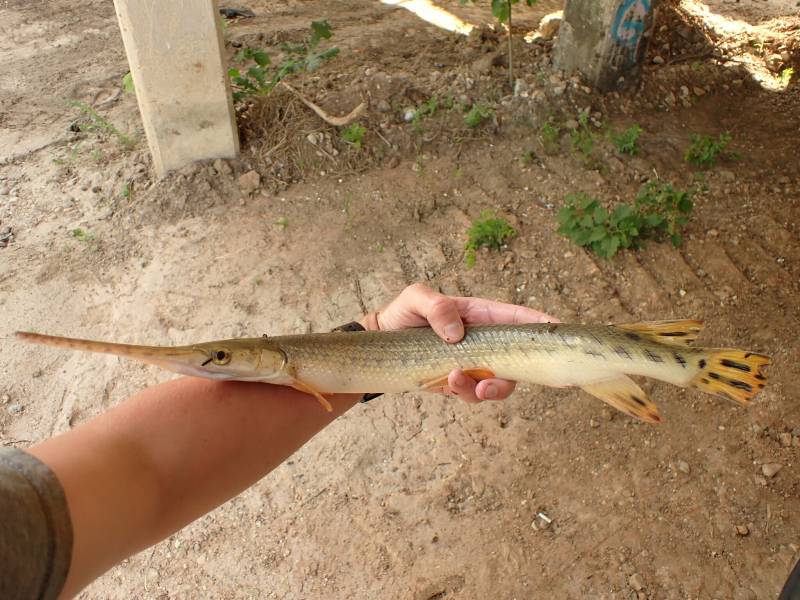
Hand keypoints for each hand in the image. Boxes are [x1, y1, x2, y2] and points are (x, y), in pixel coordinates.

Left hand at [361, 283, 557, 402]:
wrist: (379, 343)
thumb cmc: (402, 314)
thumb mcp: (416, 297)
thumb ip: (437, 306)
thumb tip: (456, 332)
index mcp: (481, 316)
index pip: (517, 319)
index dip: (540, 325)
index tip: (558, 330)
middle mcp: (482, 342)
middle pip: (517, 361)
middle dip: (514, 374)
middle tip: (491, 382)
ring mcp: (473, 364)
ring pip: (498, 383)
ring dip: (486, 389)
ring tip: (456, 380)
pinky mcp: (458, 383)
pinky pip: (472, 394)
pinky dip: (464, 393)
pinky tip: (445, 383)